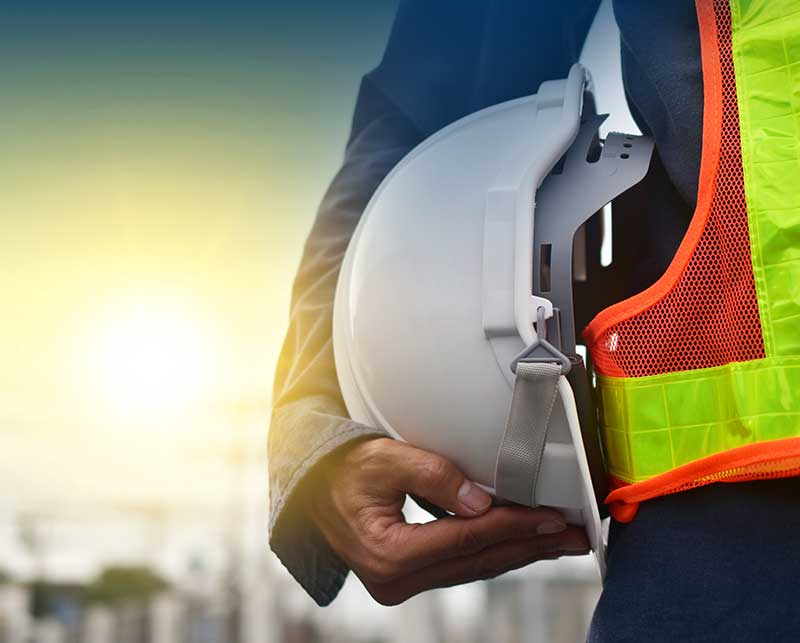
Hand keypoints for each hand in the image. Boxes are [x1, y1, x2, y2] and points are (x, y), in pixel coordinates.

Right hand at [308, 437, 589, 604]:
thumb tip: (483, 502)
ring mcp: (402, 583)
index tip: (552, 517)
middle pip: (478, 561)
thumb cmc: (343, 469)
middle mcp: (395, 579)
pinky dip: (495, 552)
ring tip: (560, 541)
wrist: (313, 488)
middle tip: (575, 536)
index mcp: (387, 553)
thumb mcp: (384, 459)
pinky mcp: (409, 577)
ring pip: (475, 568)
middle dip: (530, 546)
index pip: (465, 539)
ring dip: (520, 552)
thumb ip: (433, 476)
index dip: (512, 526)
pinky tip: (522, 543)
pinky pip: (462, 566)